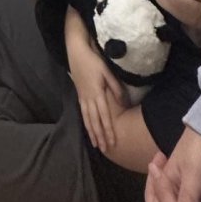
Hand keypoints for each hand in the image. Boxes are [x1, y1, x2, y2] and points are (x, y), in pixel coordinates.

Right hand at [67, 24, 125, 152]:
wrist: (76, 52)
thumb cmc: (93, 60)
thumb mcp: (107, 72)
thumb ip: (115, 88)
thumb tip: (123, 104)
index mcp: (97, 94)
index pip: (104, 116)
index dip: (108, 130)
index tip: (112, 142)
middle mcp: (89, 98)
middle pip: (95, 121)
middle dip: (99, 136)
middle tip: (104, 149)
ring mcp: (82, 97)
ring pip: (87, 118)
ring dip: (91, 132)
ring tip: (95, 144)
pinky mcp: (79, 94)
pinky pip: (82, 112)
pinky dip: (85, 122)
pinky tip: (87, 127)